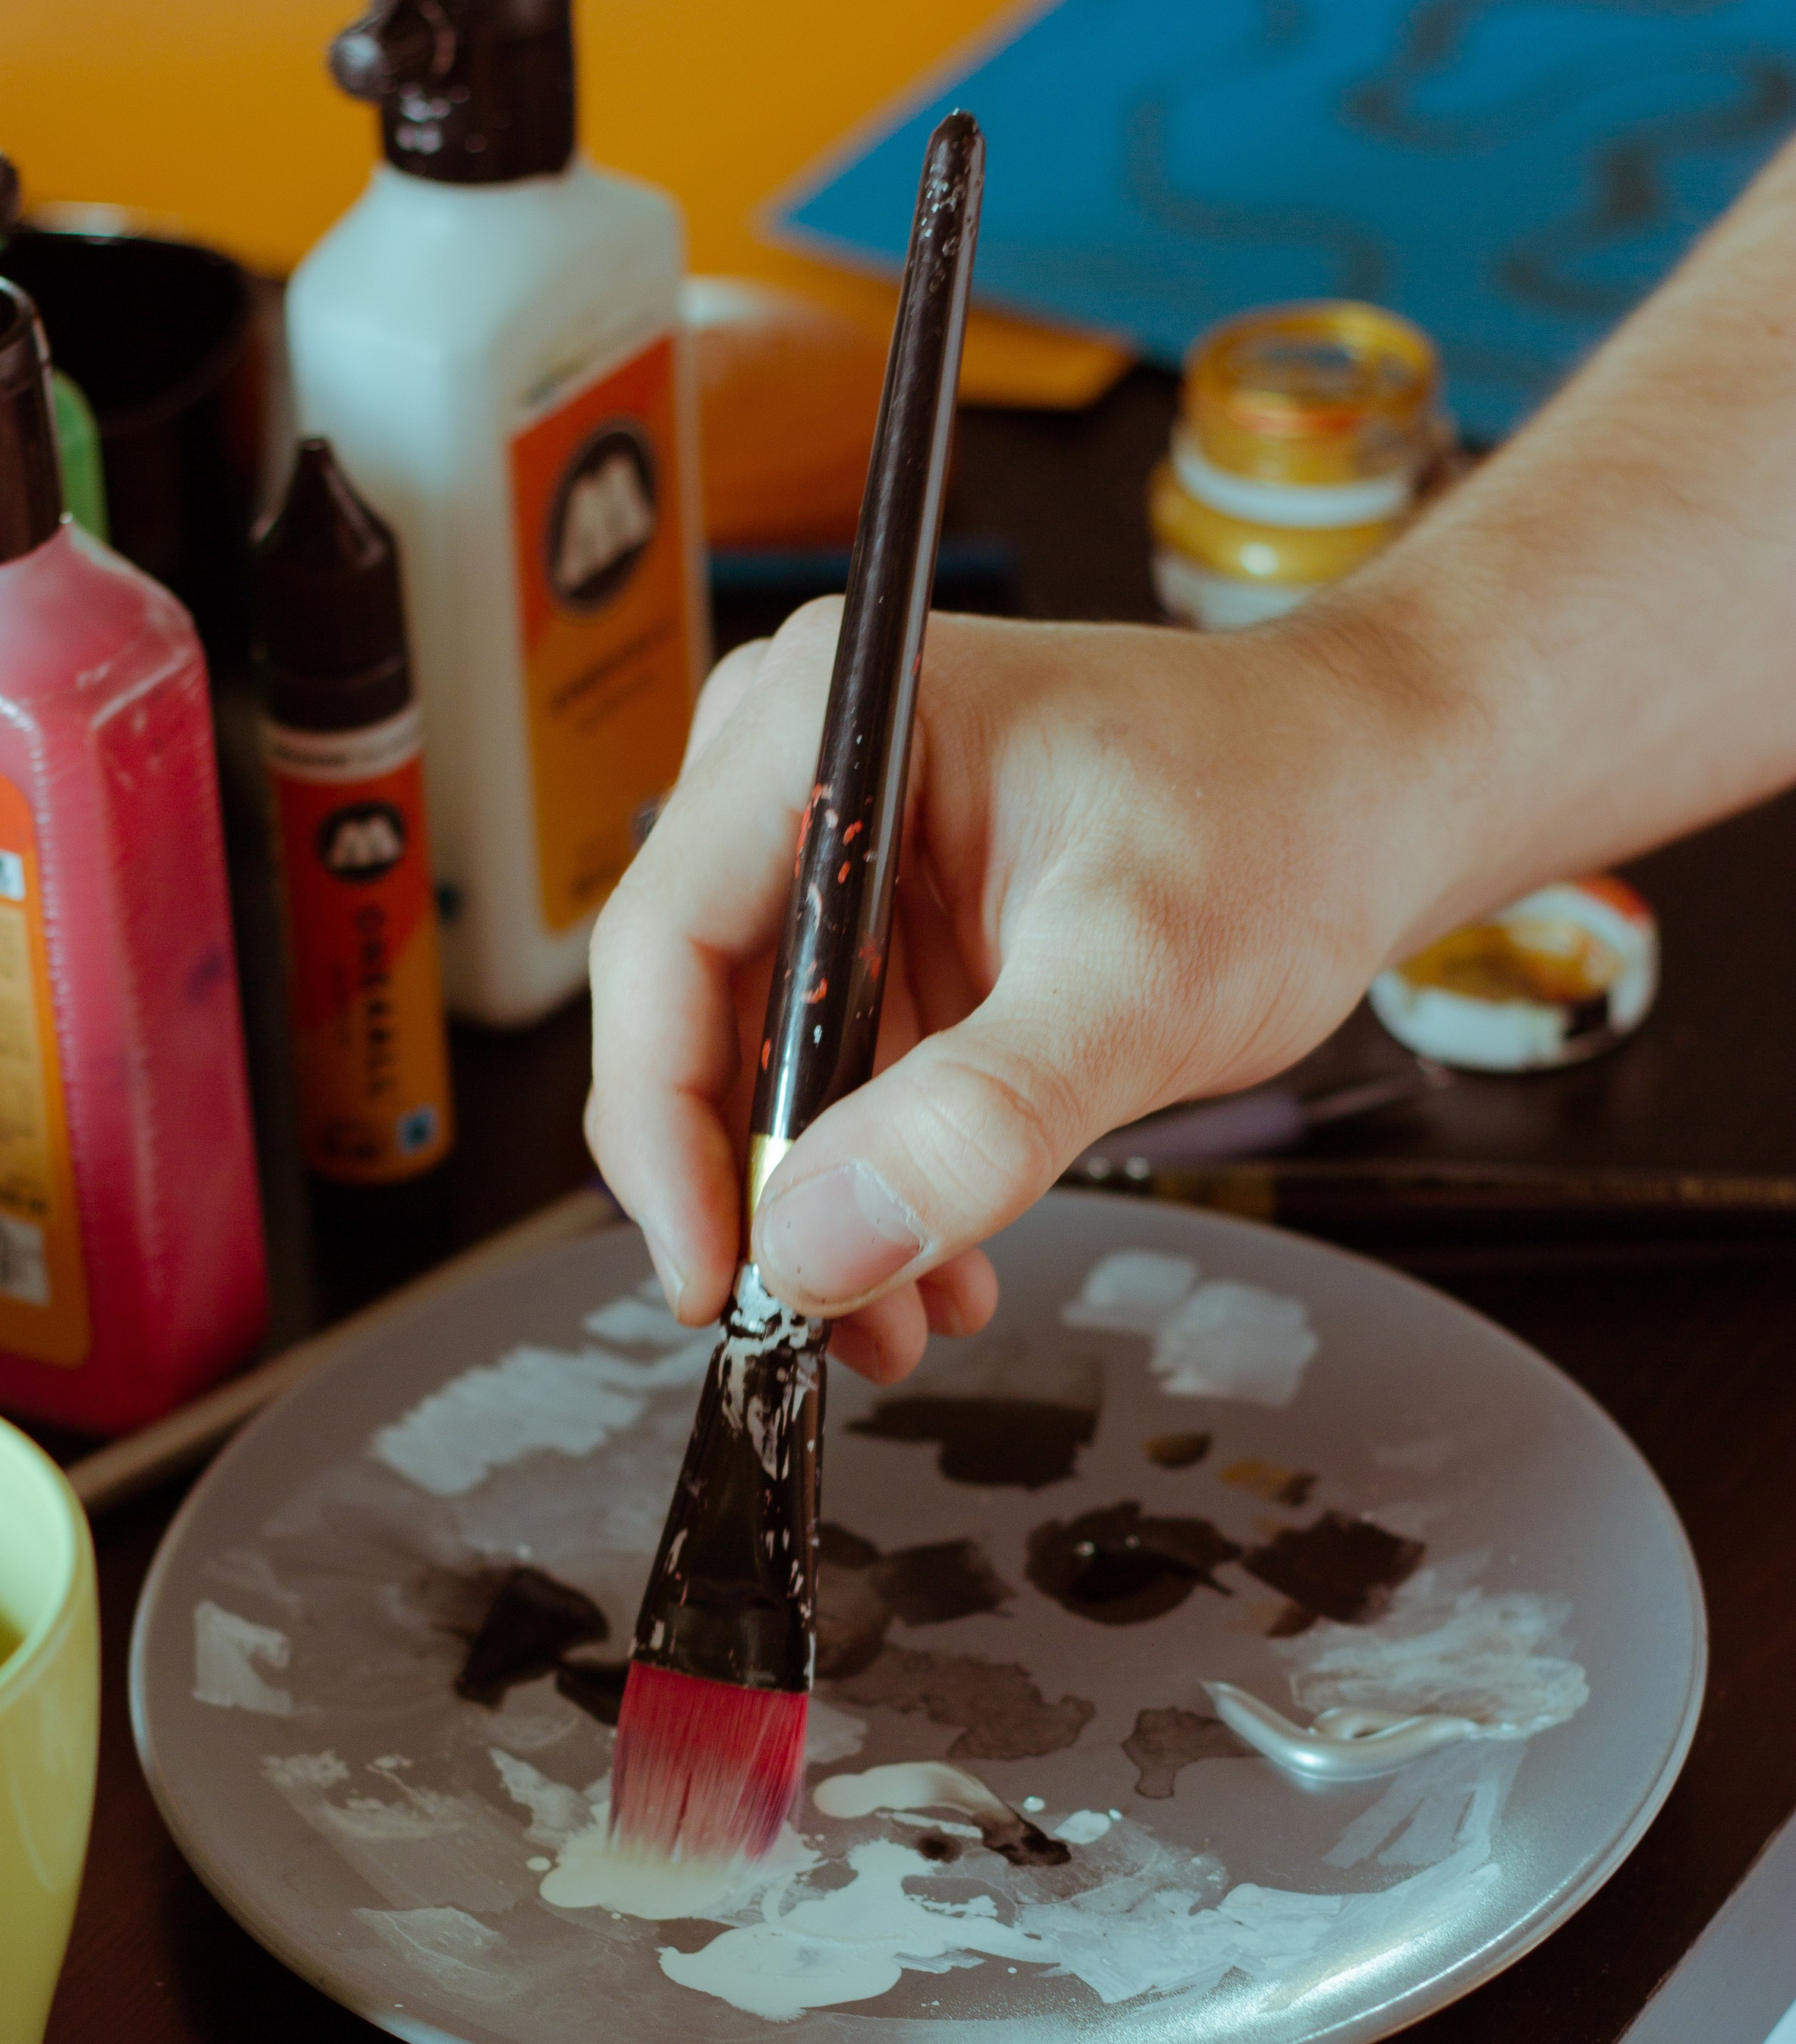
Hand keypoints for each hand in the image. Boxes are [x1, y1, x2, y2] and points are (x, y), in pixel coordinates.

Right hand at [587, 601, 1445, 1381]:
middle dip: (755, 1193)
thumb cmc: (1285, 818)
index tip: (716, 1274)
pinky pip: (829, 1084)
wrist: (1380, 794)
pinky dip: (874, 1184)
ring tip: (906, 1319)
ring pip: (759, 1076)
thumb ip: (978, 1119)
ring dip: (820, 1213)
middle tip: (818, 1324)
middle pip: (692, 1021)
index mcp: (830, 719)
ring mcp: (837, 858)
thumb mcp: (1138, 981)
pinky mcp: (881, 933)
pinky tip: (940, 1262)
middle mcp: (801, 773)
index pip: (663, 946)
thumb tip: (818, 1244)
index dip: (663, 1133)